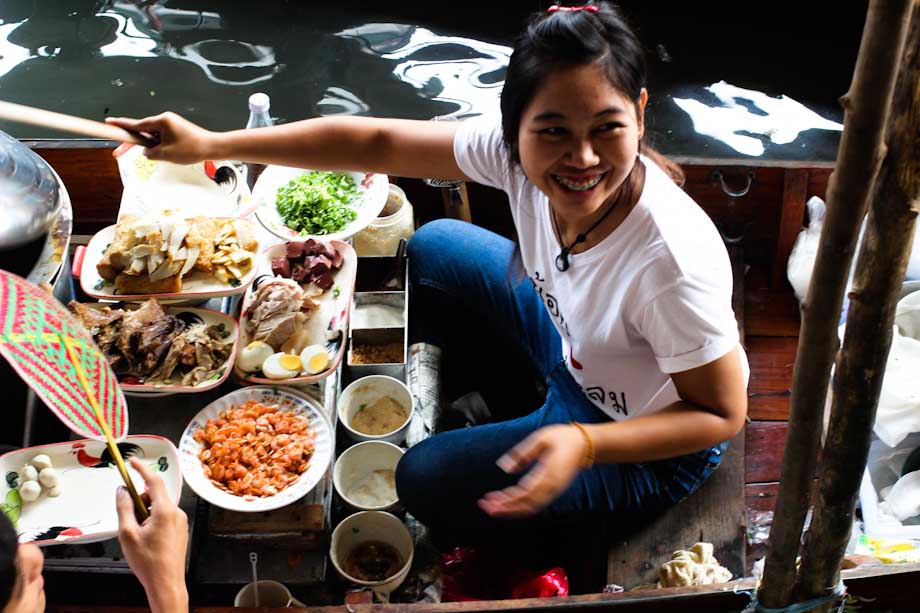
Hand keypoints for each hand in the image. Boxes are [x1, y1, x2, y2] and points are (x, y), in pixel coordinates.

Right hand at [106, 112, 216, 163]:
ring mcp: (171, 124)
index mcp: (161, 121)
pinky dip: (159, 146)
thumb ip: (150, 153)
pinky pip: (162, 138)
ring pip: (153, 136)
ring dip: (151, 147)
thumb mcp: (166, 154)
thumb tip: (146, 152)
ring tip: (163, 156)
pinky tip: (166, 155)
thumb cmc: (191, 149)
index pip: (136, 124)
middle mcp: (165, 119)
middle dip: (133, 143)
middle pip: (143, 131)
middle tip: (118, 153)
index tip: (109, 122)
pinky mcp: (176, 130)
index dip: (121, 125)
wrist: (212, 147)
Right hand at [116, 457, 188, 612]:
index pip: (154, 481)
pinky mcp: (180, 529)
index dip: (142, 469)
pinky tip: (146, 538)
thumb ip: (124, 508)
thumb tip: (121, 491)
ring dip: (145, 513)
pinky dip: (152, 520)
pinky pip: (165, 516)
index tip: (132, 462)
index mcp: (165, 510)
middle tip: (128, 518)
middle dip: (139, 500)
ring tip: (137, 534)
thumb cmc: (147, 561)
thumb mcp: (128, 534)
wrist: (166, 583)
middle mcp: (177, 512)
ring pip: (159, 507)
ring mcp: (181, 521)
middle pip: (155, 495)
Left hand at [478, 424, 587, 517]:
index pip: (525, 493)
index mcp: (549, 473)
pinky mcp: (553, 491)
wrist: (585, 444)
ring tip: (493, 507)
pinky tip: (508, 503)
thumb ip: (523, 453)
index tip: (490, 499)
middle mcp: (553, 487)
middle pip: (527, 505)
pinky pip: (536, 504)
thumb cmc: (563, 438)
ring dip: (511, 510)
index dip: (507, 499)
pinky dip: (520, 506)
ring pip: (531, 508)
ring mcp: (554, 491)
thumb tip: (505, 468)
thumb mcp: (542, 438)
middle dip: (505, 509)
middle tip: (486, 507)